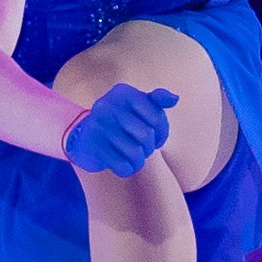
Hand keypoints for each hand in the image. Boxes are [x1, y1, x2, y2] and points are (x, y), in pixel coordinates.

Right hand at [63, 83, 177, 174]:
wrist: (85, 138)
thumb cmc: (120, 121)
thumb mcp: (137, 106)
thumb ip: (157, 100)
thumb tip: (175, 98)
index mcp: (123, 93)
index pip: (157, 116)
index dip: (162, 132)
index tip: (157, 138)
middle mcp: (108, 106)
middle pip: (146, 135)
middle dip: (149, 147)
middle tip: (143, 148)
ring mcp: (98, 126)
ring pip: (135, 153)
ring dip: (139, 160)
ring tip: (134, 157)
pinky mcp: (92, 147)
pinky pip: (123, 166)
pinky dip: (128, 169)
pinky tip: (124, 164)